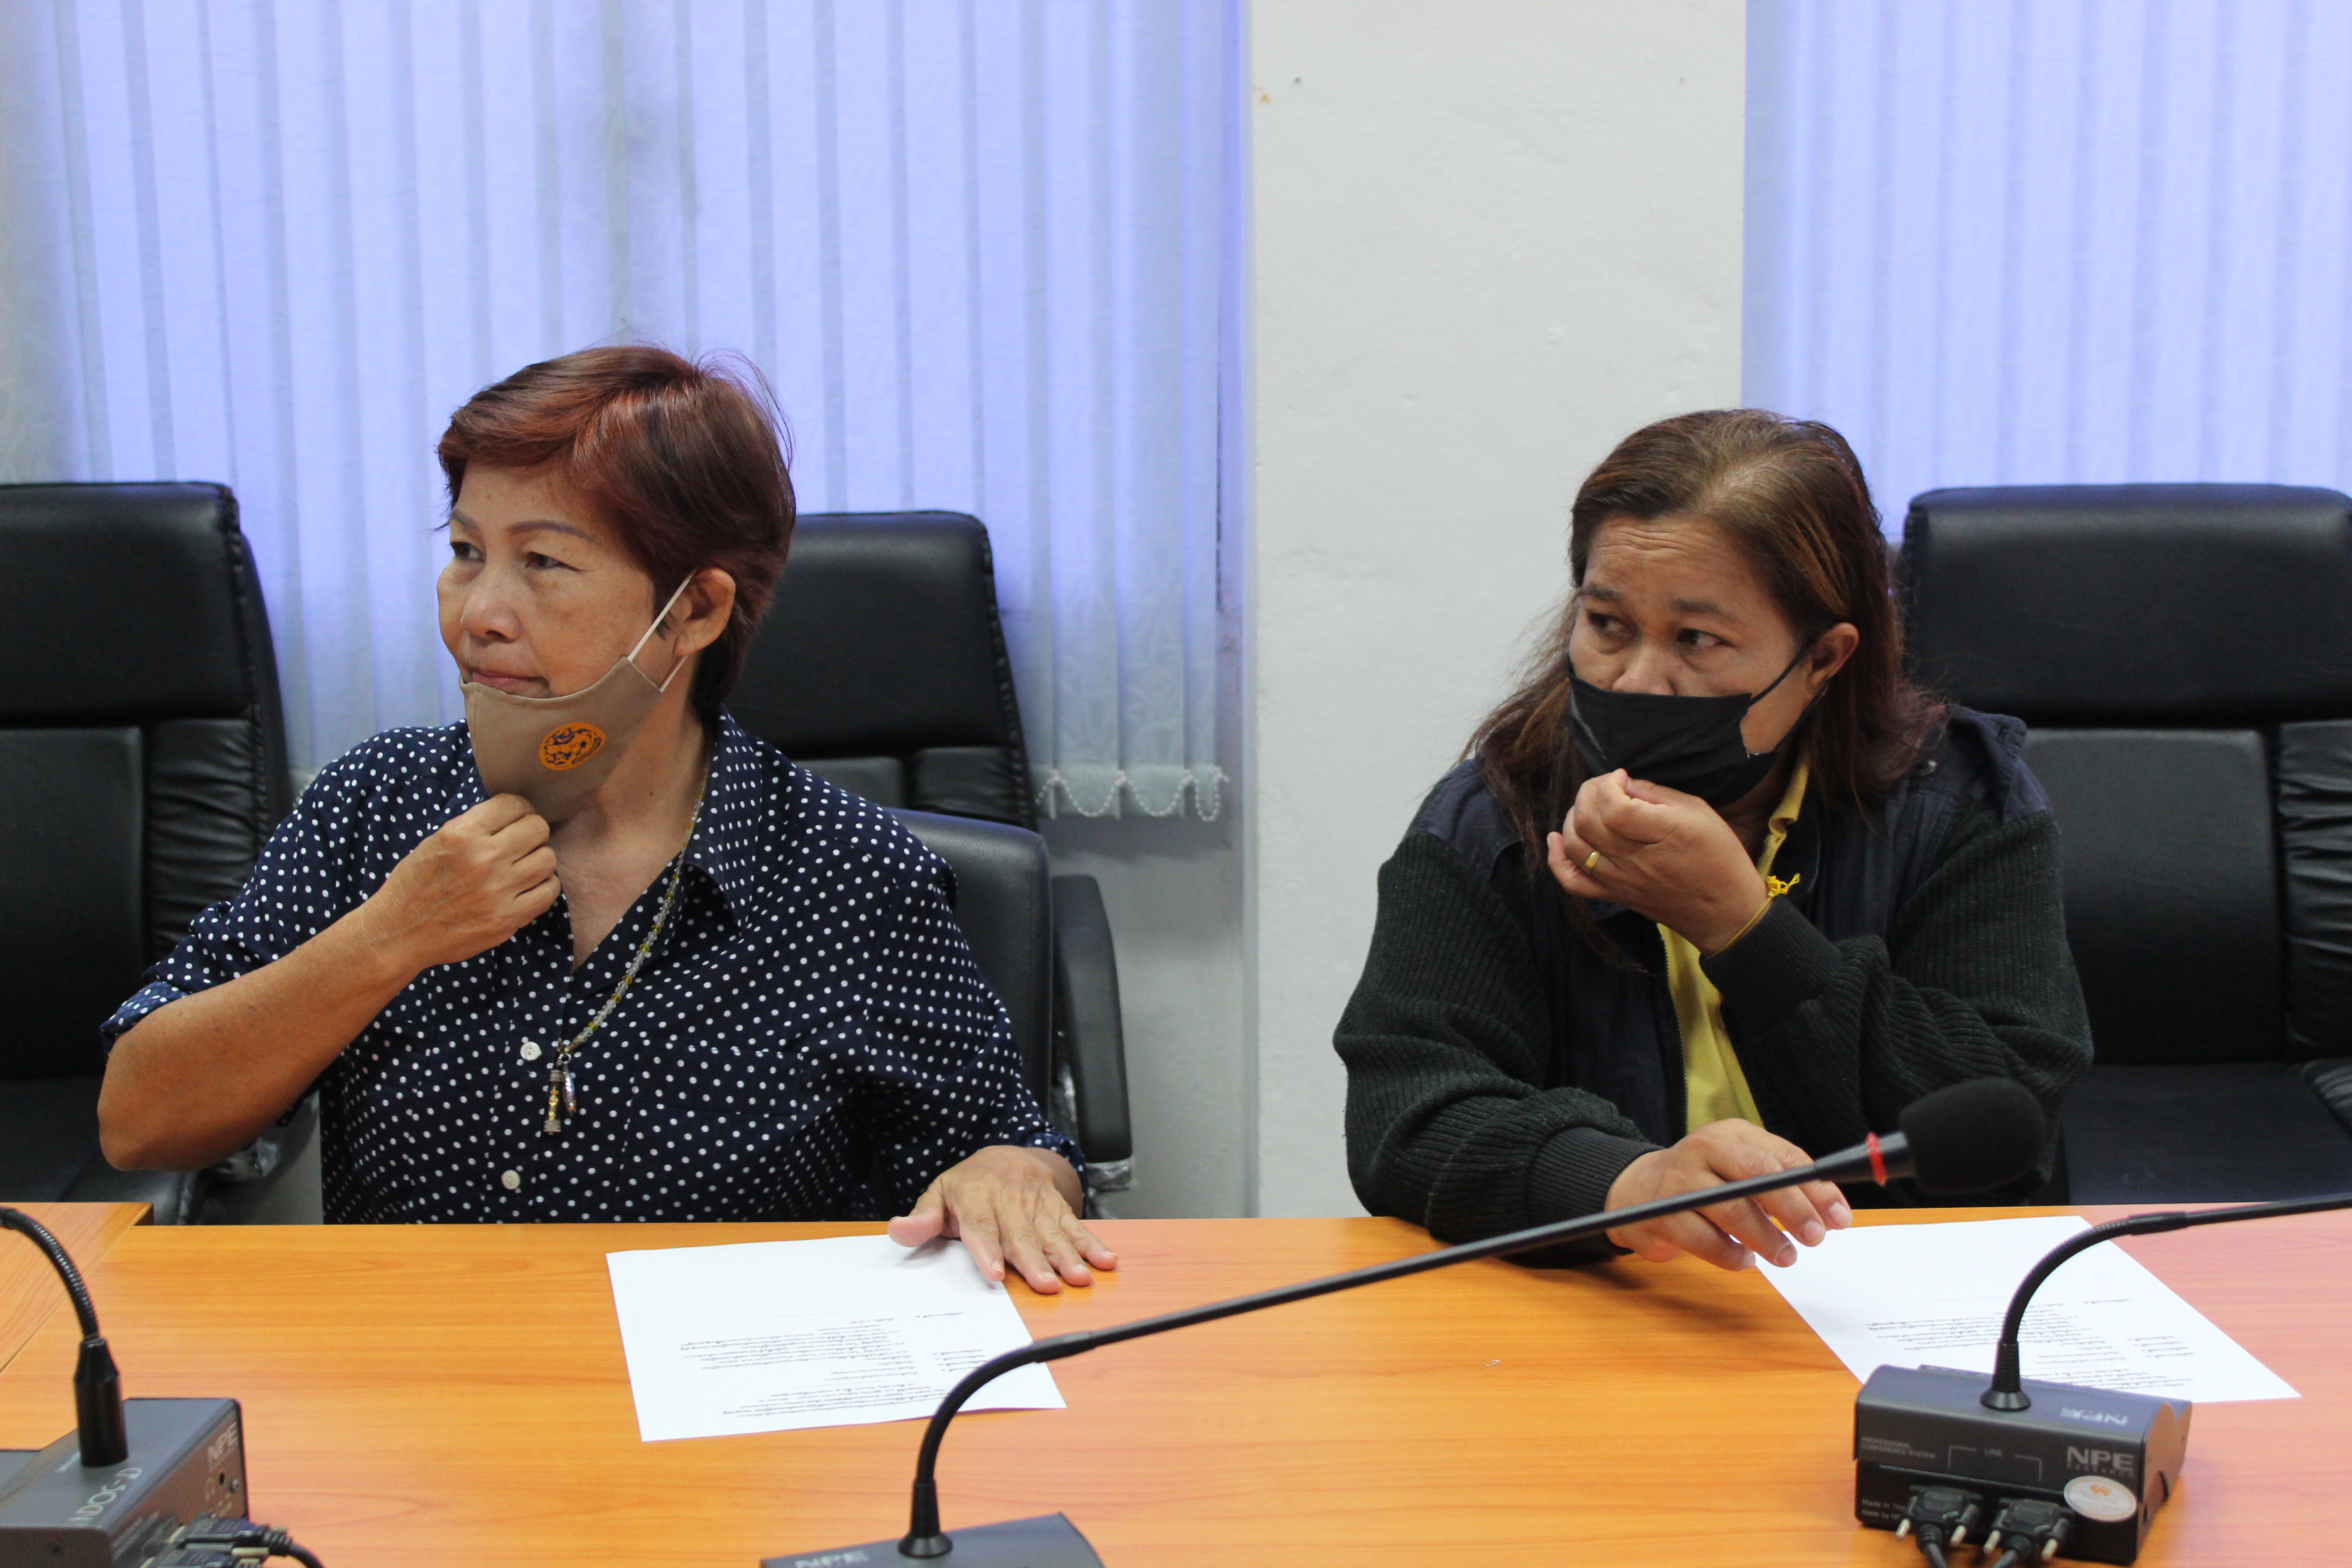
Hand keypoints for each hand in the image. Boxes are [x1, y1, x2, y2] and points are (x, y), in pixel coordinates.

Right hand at [354, 794, 558, 973]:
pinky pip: (549, 891)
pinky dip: (543, 886)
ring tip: (523, 867)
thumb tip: (514, 815)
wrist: (399, 933)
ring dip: (538, 860)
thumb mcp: (436, 842)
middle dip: (532, 833)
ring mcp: (498, 890)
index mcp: (462, 833)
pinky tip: (528, 888)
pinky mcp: (508, 918)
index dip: (518, 810)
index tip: (514, 820)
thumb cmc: (414, 885)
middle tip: (521, 844)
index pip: (514, 804)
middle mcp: (484, 858)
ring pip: (547, 859)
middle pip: (537, 829)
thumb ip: (475, 827)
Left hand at [887, 1145, 1117, 1292]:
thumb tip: (897, 1231)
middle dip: (1035, 1261)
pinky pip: (1075, 1225)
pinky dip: (1092, 1243)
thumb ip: (922, 1218)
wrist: (1006, 1154)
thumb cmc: (968, 1185)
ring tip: (1080, 1278)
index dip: (988, 1250)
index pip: (981, 1226)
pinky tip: (1106, 1261)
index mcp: (975, 1197)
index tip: (995, 1273)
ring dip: (1068, 1256)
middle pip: (1022, 1234)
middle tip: (1047, 1286)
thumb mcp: (938, 1194)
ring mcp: (1036, 1203)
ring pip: (1052, 1231)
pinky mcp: (1057, 1206)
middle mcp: (1008, 1199)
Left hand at [1547, 769, 1767, 952]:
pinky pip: (1572, 881)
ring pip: (1574, 846)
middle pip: (1588, 823)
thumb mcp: (1699, 812)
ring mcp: (1622, 882)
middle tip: (1604, 785)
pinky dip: (1557, 859)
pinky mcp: (1615, 896)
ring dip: (1573, 817)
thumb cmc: (1719, 856)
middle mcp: (1638, 861)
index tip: (1620, 776)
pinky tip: (1556, 838)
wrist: (1725, 912)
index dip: (1609, 784)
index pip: (1614, 807)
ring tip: (1590, 806)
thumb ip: (1657, 794)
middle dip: (1588, 793)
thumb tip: (1622, 783)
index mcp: (1666, 835)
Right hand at [1603, 1120, 1851, 1269]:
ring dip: (1765, 1238)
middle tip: (1815, 1236)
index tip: (1839, 1217)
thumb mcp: (1740, 1167)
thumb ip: (1782, 1182)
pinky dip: (1730, 1255)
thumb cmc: (1704, 1180)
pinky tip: (1743, 1259)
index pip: (1781, 1157)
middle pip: (1756, 1175)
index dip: (1815, 1188)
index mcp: (1730, 1134)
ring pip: (1730, 1210)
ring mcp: (1678, 1181)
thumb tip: (1830, 1212)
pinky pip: (1704, 1240)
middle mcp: (1702, 1150)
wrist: (1636, 1189)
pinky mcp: (1660, 1214)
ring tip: (1785, 1256)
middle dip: (1792, 1208)